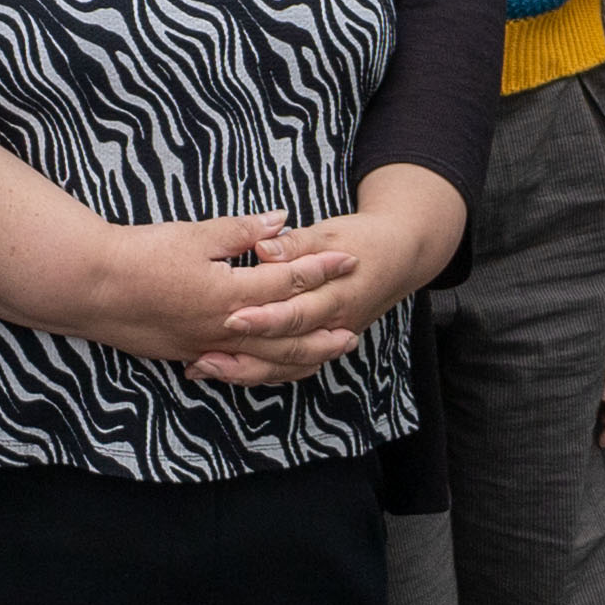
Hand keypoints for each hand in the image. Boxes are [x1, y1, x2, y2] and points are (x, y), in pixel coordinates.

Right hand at [58, 211, 362, 366]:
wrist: (90, 287)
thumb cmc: (139, 255)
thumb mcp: (194, 234)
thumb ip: (242, 231)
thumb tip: (281, 221)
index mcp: (231, 293)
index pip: (288, 282)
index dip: (321, 269)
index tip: (348, 260)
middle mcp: (225, 327)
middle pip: (288, 333)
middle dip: (322, 330)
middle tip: (353, 330)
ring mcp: (206, 345)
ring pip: (265, 359)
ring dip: (300, 357)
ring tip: (323, 354)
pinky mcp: (187, 353)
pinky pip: (237, 368)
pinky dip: (262, 368)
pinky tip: (269, 366)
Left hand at [209, 164, 470, 392]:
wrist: (401, 256)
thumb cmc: (363, 239)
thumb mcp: (330, 232)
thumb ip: (295, 244)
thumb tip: (264, 248)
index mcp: (336, 295)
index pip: (296, 313)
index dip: (263, 318)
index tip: (230, 318)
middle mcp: (333, 325)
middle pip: (287, 348)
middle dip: (244, 353)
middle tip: (204, 356)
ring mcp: (328, 338)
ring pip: (287, 366)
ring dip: (246, 371)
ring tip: (204, 368)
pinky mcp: (321, 344)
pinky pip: (290, 367)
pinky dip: (260, 372)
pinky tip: (227, 370)